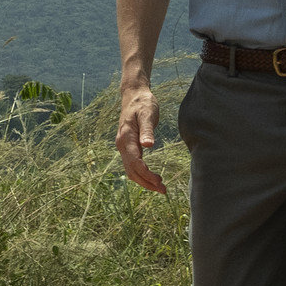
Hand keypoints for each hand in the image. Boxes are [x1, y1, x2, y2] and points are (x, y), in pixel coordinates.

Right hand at [114, 78, 165, 194]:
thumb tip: (148, 146)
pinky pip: (132, 165)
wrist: (133, 95)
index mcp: (126, 138)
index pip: (135, 162)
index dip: (146, 175)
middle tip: (163, 190)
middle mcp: (122, 145)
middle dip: (146, 182)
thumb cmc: (143, 103)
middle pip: (131, 171)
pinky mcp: (128, 146)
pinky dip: (141, 174)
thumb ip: (147, 130)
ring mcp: (124, 146)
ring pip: (130, 170)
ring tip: (160, 187)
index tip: (160, 182)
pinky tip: (152, 177)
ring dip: (144, 181)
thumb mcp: (148, 114)